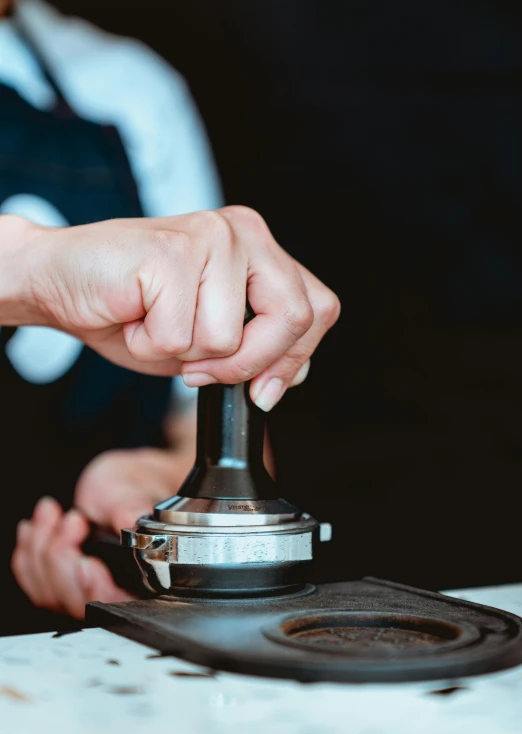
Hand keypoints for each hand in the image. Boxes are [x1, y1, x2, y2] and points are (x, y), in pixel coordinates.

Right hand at [2, 207, 339, 409]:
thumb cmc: (133, 309)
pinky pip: (179, 337)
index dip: (296, 359)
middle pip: (292, 318)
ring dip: (183, 354)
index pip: (318, 308)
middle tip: (198, 366)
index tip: (263, 391)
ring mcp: (209, 237)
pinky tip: (134, 315)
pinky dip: (148, 345)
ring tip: (155, 323)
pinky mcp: (172, 252)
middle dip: (245, 364)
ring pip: (227, 338)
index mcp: (260, 249)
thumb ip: (257, 348)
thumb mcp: (208, 339)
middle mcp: (242, 233)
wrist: (62, 282)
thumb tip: (296, 373)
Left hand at [11, 448, 185, 618]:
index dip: (98, 590)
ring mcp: (87, 593)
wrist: (122, 486)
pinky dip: (29, 550)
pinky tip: (38, 526)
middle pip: (78, 603)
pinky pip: (34, 580)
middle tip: (73, 520)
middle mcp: (118, 595)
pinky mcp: (62, 585)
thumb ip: (134, 509)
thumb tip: (130, 520)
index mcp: (149, 580)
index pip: (121, 604)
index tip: (85, 563)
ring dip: (41, 548)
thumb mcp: (136, 493)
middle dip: (62, 558)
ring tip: (54, 512)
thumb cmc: (135, 490)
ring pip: (50, 593)